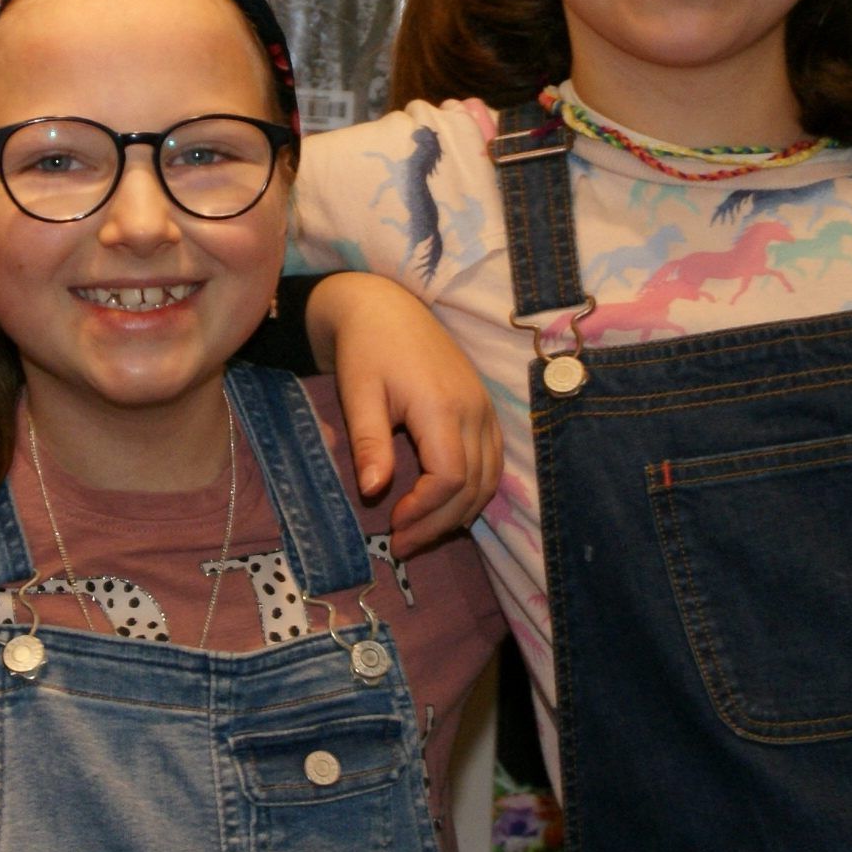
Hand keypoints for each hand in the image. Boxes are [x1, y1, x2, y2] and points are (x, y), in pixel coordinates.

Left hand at [305, 272, 499, 556]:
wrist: (384, 307)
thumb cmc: (365, 349)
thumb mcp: (358, 394)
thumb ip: (369, 443)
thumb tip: (374, 492)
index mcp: (443, 407)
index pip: (450, 477)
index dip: (425, 511)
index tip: (392, 525)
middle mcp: (474, 410)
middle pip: (473, 486)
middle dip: (439, 523)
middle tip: (402, 545)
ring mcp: (484, 409)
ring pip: (489, 479)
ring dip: (458, 513)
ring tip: (420, 533)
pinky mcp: (483, 408)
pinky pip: (492, 461)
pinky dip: (473, 491)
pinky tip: (445, 506)